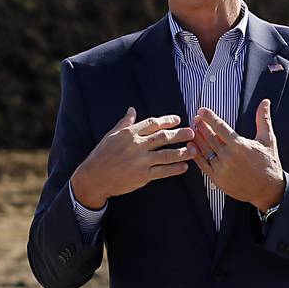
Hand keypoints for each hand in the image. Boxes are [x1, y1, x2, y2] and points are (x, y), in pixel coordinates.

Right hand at [69, 107, 196, 208]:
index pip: (151, 124)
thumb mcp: (111, 135)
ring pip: (165, 155)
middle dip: (179, 134)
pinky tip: (184, 166)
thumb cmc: (101, 155)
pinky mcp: (142, 176)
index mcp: (129, 134)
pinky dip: (174, 169)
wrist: (94, 177)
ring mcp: (140, 161)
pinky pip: (162, 171)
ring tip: (193, 149)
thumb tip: (132, 110)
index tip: (177, 119)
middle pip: (162, 138)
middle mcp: (136, 146)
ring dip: (181, 152)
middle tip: (192, 132)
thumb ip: (124, 123)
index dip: (166, 121)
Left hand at [191, 101, 284, 210]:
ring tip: (192, 130)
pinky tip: (192, 146)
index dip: (209, 117)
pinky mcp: (217, 179)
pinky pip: (202, 164)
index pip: (220, 127)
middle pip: (209, 137)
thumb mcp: (268, 139)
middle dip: (201, 126)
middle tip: (195, 119)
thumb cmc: (269, 164)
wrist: (268, 190)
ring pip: (204, 150)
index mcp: (239, 145)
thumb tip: (265, 102)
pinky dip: (196, 154)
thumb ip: (263, 119)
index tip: (201, 111)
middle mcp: (228, 156)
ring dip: (197, 138)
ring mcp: (221, 168)